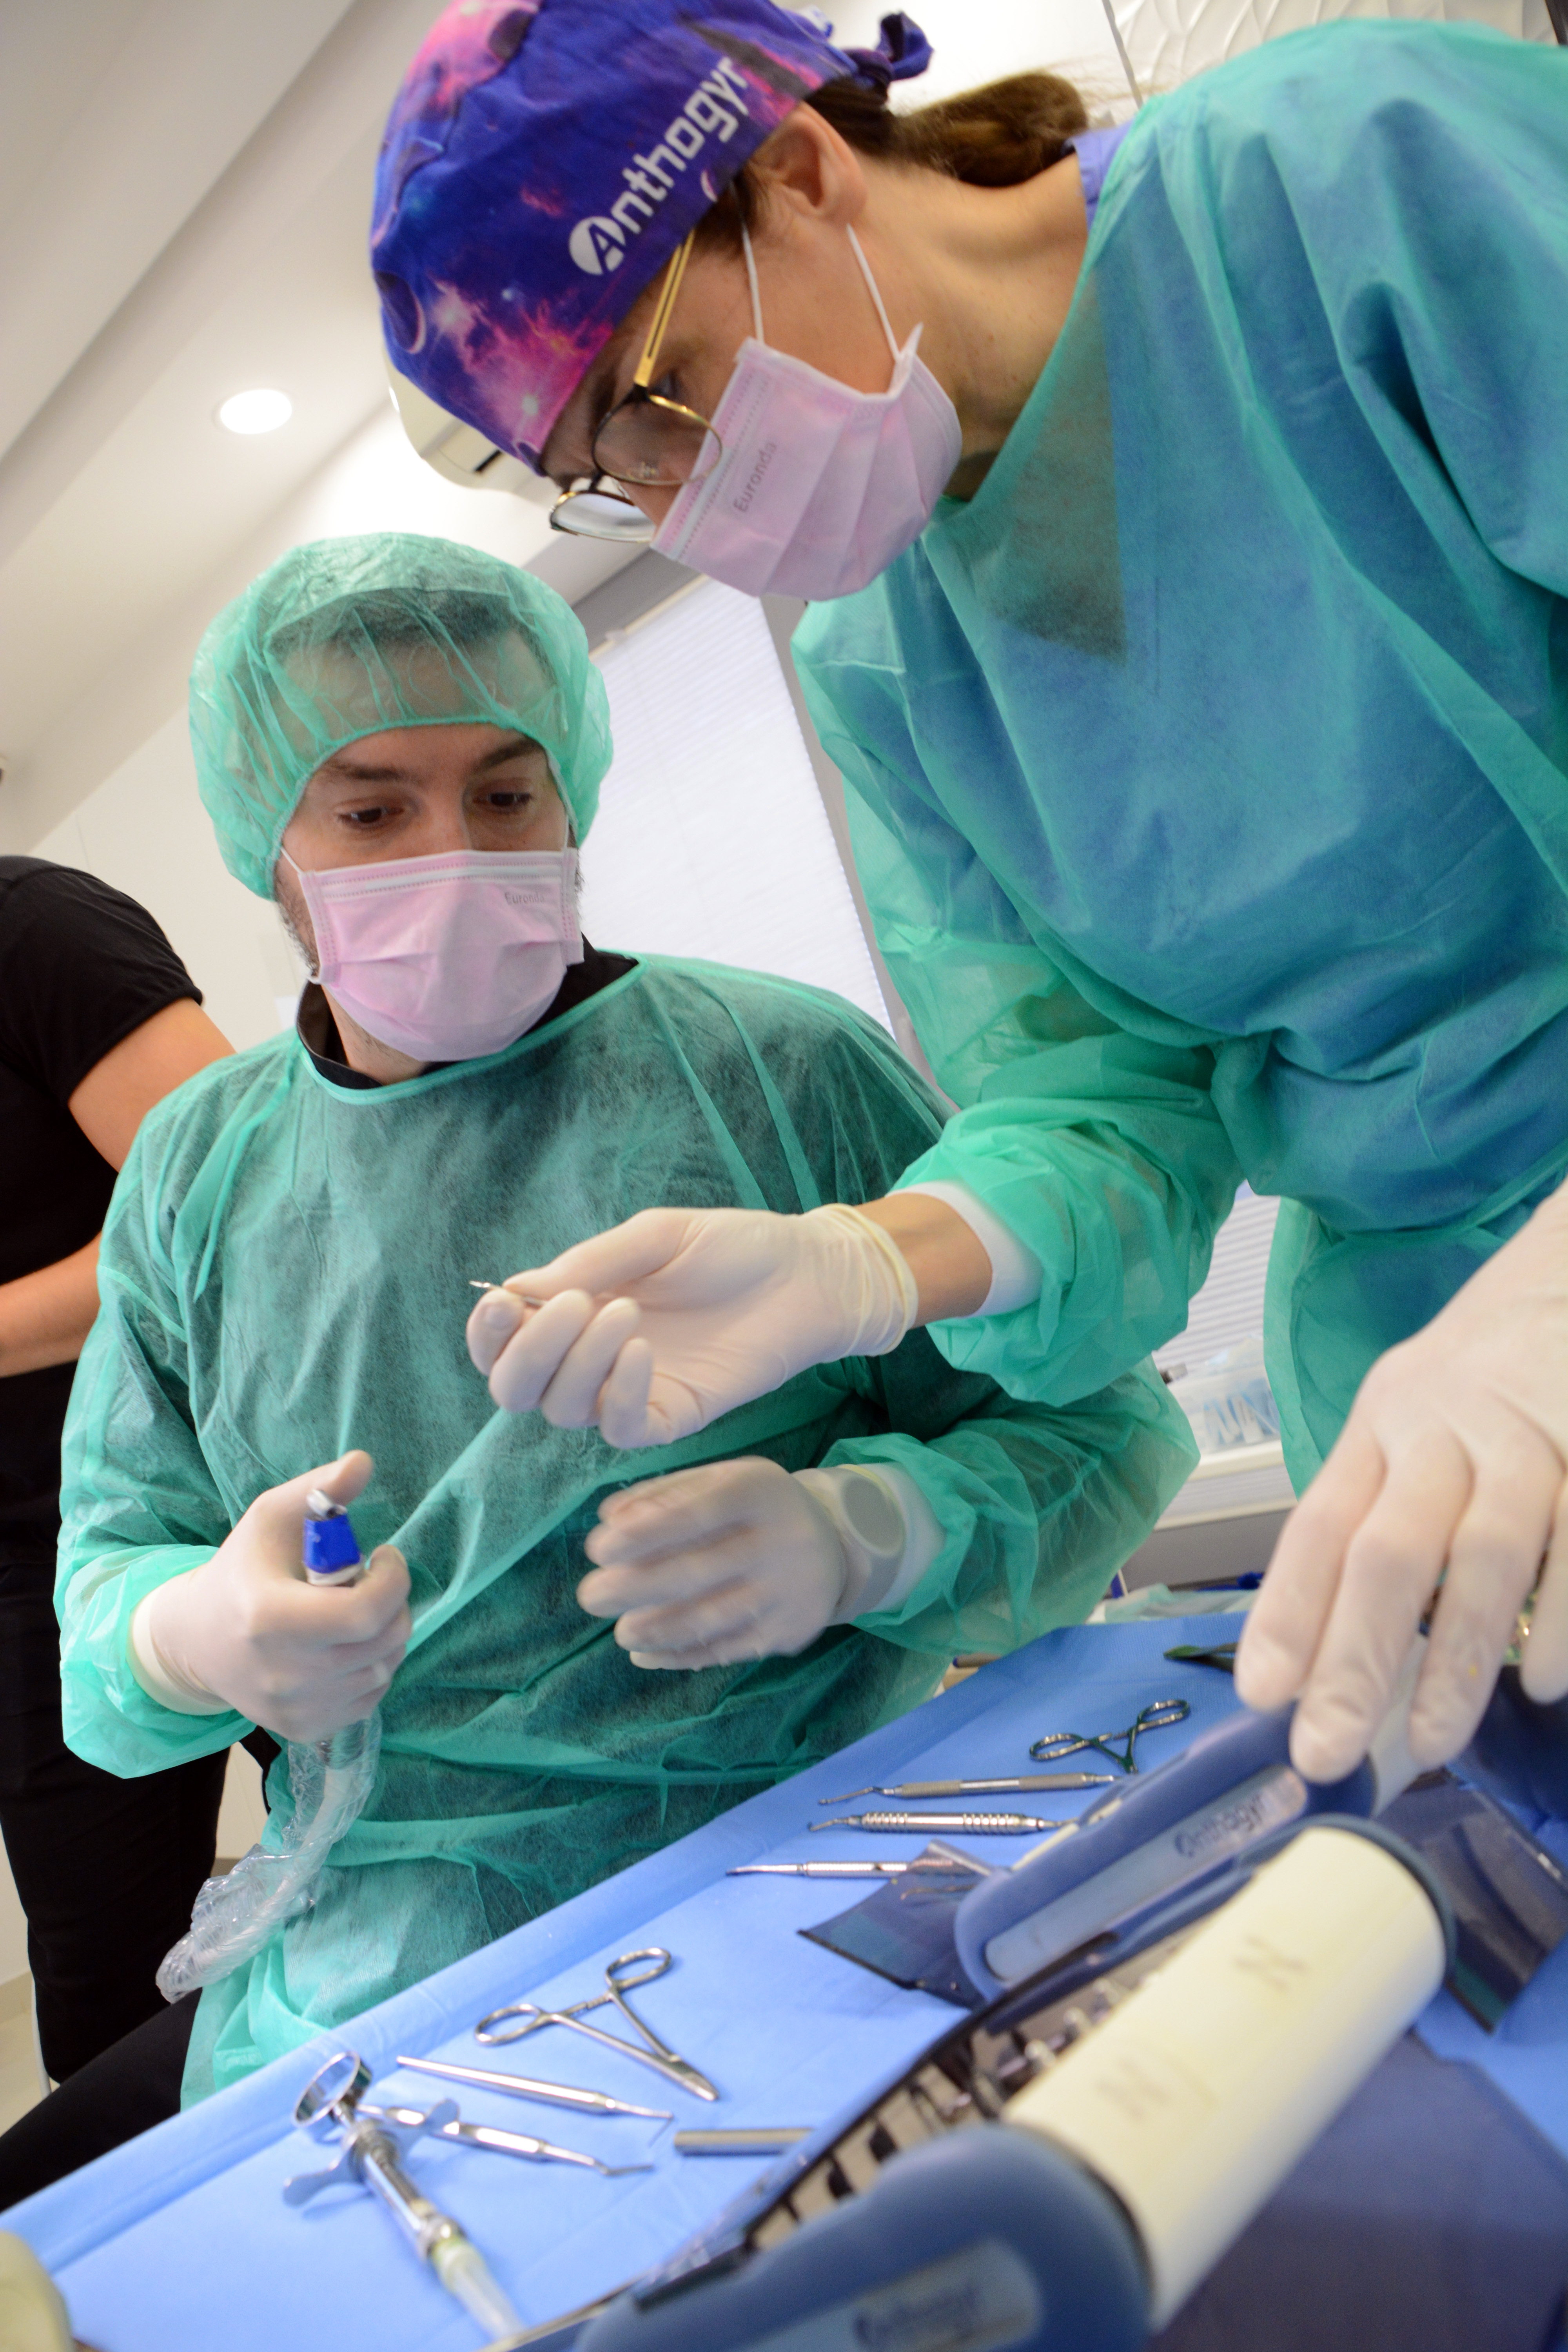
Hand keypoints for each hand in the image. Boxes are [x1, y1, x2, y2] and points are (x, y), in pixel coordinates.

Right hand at [135, 1451, 410, 1741]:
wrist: (198, 1639)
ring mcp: (295, 1709)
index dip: (393, 1580)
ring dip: (384, 1635)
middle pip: (384, 1641)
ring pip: (384, 1669)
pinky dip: (370, 1668)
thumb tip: (363, 1461)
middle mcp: (284, 1673)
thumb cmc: (243, 1570)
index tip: (383, 1556)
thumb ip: (318, 1490)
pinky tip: (343, 1646)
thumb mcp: (270, 1518)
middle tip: (367, 1583)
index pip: (365, 1612)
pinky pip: (370, 1697)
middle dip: (392, 1603)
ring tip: (352, 1613)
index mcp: (271, 1619)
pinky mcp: (305, 1730)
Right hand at [466, 1205, 916, 1448]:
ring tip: (626, 1311)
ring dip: (579, 1364)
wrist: (806, 1272)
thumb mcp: (657, 1237)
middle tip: (572, 1306)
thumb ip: (592, 1263)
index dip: (488, 1333)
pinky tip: (643, 1352)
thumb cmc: (732, 1247)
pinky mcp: (674, 1416)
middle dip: (528, 1354)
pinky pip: (624, 1429)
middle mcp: (592, 1359)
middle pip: (518, 1389)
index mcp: (576, 1311)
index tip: (504, 1301)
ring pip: (564, 1411)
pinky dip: (622, 1395)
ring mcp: (631, 1391)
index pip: (504, 1342)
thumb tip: (519, 1290)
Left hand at [577, 1457, 850, 1667]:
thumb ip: (665, 1494)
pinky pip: (726, 1649)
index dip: (643, 1534)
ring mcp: (785, 1592)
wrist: (833, 1545)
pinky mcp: (788, 1632)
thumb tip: (608, 1518)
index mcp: (756, 1493)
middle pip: (699, 1571)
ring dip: (657, 1629)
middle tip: (590, 1597)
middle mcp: (778, 1541)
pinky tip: (646, 1654)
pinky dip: (681, 1655)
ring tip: (621, 1630)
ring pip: (712, 1619)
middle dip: (636, 1587)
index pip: (695, 1514)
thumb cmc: (756, 1508)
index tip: (598, 1549)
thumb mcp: (720, 1480)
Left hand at [1236, 1186, 1567, 1778]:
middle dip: (1354, 1657)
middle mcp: (1441, 1427)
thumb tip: (1328, 1651)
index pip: (1319, 1527)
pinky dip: (1556, 1619)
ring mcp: (1524, 1438)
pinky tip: (1540, 1681)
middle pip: (1388, 1549)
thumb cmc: (1480, 1381)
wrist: (1567, 1283)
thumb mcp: (1409, 1423)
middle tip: (1327, 1749)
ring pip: (1481, 1553)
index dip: (1286, 1613)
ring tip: (1432, 1739)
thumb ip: (1379, 1517)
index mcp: (1381, 1425)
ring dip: (1455, 1657)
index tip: (1260, 1698)